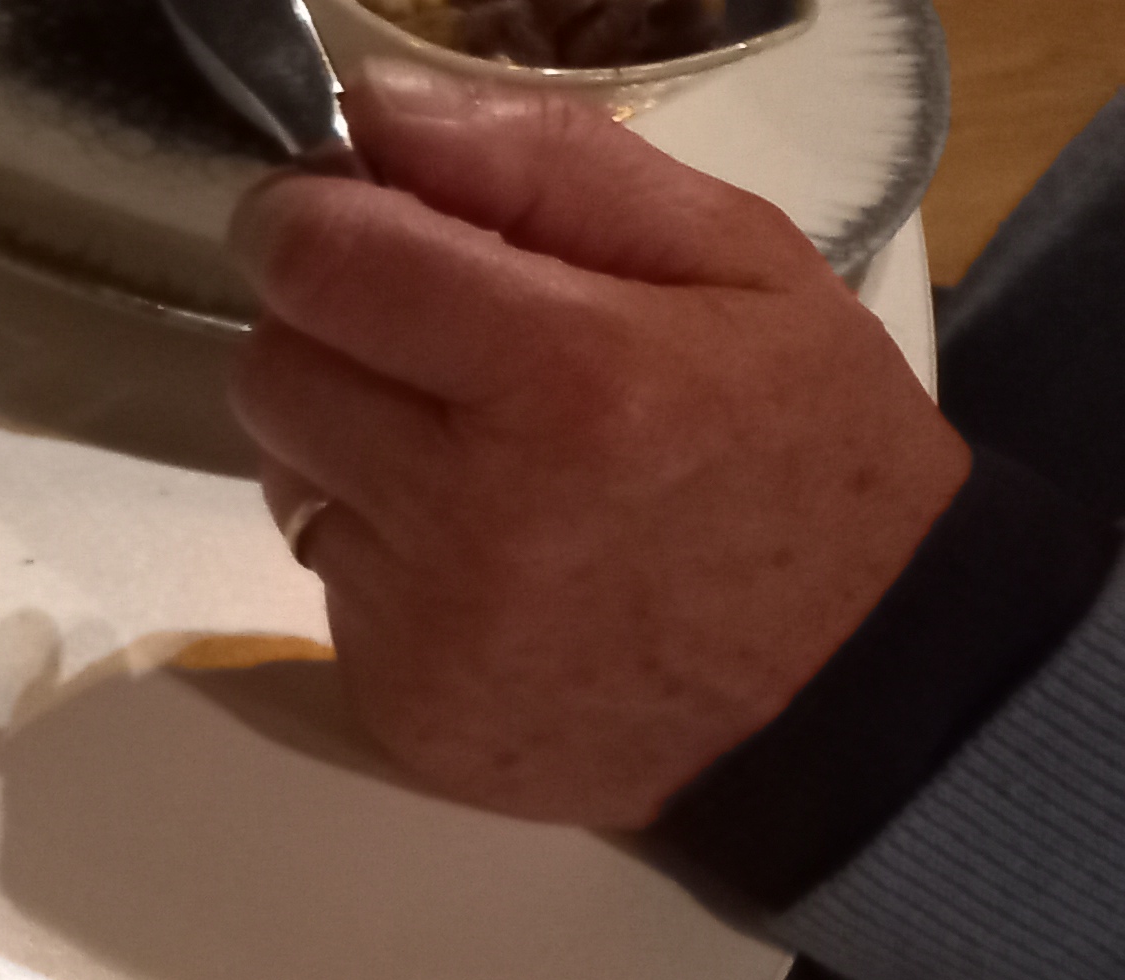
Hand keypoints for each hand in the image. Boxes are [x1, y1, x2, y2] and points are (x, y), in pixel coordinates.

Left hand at [231, 63, 966, 829]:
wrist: (860, 683)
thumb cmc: (806, 450)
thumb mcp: (742, 263)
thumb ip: (549, 169)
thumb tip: (376, 113)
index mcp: (574, 376)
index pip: (326, 264)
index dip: (309, 223)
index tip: (337, 219)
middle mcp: (479, 512)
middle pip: (275, 368)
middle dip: (330, 331)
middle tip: (434, 344)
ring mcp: (430, 627)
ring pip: (284, 475)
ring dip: (347, 442)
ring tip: (478, 456)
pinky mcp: (401, 709)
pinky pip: (324, 580)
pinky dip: (381, 551)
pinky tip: (490, 557)